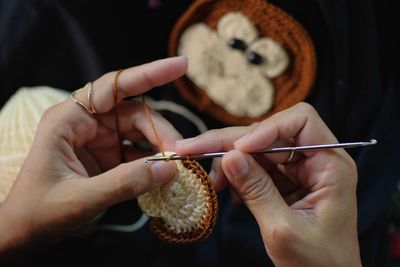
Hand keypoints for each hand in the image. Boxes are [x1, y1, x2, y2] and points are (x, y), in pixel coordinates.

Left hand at [0, 57, 186, 255]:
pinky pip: (137, 153)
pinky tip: (165, 174)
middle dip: (160, 131)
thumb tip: (170, 168)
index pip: (114, 87)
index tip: (181, 66)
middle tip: (180, 156)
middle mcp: (86, 123)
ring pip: (139, 132)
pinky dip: (153, 162)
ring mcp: (98, 140)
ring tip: (176, 166)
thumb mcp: (80, 198)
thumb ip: (125, 183)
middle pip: (134, 113)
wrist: (23, 234)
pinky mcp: (107, 158)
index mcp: (69, 119)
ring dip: (160, 147)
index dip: (149, 74)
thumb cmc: (38, 212)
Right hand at [176, 103, 360, 265]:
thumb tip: (229, 157)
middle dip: (230, 142)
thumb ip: (257, 191)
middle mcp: (315, 160)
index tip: (237, 149)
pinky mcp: (284, 181)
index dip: (267, 128)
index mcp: (331, 166)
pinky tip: (224, 188)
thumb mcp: (283, 229)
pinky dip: (235, 175)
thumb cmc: (317, 264)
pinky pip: (254, 167)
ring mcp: (298, 170)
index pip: (301, 121)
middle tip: (191, 148)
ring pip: (256, 149)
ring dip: (229, 161)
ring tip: (211, 181)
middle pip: (269, 133)